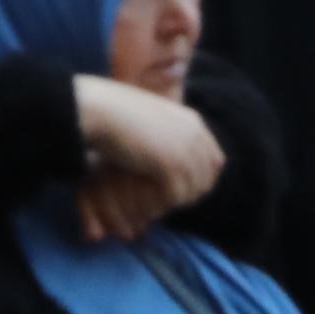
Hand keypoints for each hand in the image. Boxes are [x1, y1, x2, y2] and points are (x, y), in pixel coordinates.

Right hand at [70, 77, 223, 243]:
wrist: (99, 110)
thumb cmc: (113, 113)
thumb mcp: (148, 118)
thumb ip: (165, 134)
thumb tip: (167, 159)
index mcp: (193, 121)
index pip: (215, 160)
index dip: (202, 178)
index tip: (181, 189)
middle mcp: (195, 135)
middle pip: (207, 179)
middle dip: (189, 194)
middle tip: (164, 201)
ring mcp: (185, 151)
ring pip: (191, 193)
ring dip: (173, 202)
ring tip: (153, 202)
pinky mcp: (171, 166)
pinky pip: (174, 198)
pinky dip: (160, 204)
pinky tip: (143, 201)